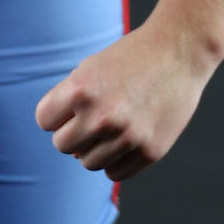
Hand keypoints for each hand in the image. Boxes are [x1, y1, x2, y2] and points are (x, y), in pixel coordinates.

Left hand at [34, 24, 213, 184]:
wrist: (178, 51)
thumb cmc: (131, 58)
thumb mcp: (90, 68)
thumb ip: (69, 103)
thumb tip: (70, 146)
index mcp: (80, 91)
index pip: (44, 121)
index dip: (57, 113)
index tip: (73, 105)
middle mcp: (101, 117)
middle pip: (62, 146)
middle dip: (73, 132)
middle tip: (94, 116)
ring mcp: (127, 137)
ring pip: (87, 162)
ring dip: (95, 147)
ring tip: (113, 125)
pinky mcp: (149, 151)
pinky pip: (115, 172)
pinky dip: (116, 160)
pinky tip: (127, 138)